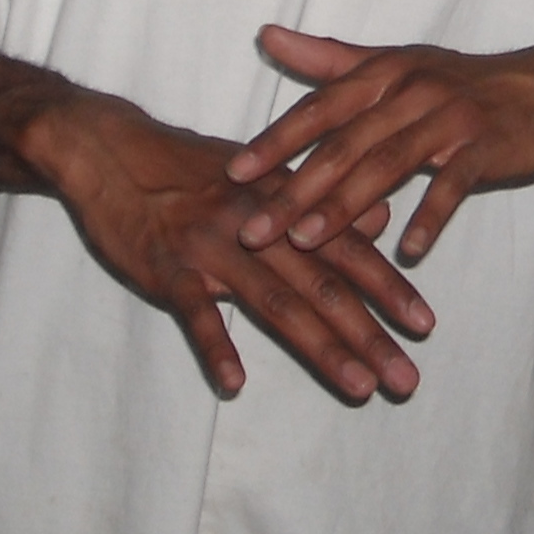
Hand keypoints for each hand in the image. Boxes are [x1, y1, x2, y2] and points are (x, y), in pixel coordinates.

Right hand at [24, 92, 433, 403]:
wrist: (109, 147)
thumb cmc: (187, 164)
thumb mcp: (260, 170)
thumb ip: (321, 202)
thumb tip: (381, 219)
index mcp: (283, 200)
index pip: (347, 248)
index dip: (387, 286)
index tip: (425, 324)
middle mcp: (257, 222)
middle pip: (324, 283)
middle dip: (370, 333)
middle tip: (407, 378)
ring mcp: (211, 246)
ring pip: (274, 301)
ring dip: (320, 347)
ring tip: (358, 387)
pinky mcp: (166, 266)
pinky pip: (194, 311)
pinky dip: (214, 345)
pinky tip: (235, 382)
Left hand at [229, 26, 533, 264]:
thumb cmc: (461, 83)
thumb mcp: (395, 65)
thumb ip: (328, 59)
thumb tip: (265, 34)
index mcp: (383, 73)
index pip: (319, 109)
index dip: (275, 141)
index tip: (233, 174)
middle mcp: (411, 90)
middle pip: (344, 144)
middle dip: (295, 189)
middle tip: (255, 231)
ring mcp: (451, 118)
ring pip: (389, 163)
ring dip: (346, 205)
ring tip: (308, 240)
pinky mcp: (488, 145)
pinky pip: (454, 184)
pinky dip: (430, 216)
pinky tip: (408, 250)